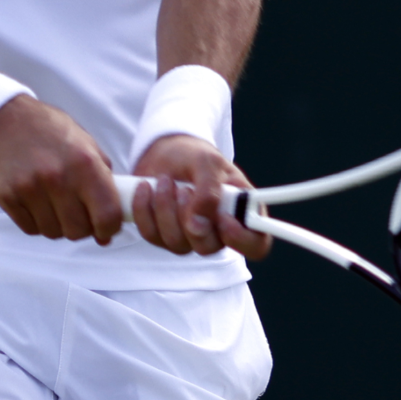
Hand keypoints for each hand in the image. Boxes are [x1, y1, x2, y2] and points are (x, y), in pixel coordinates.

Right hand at [0, 94, 121, 245]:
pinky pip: (30, 228)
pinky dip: (36, 222)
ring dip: (57, 224)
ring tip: (53, 204)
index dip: (109, 228)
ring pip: (53, 233)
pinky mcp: (7, 196)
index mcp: (84, 163)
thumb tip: (111, 223)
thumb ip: (103, 179)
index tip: (105, 228)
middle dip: (81, 227)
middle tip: (76, 213)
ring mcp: (29, 188)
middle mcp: (58, 177)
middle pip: (78, 231)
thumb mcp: (85, 143)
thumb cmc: (47, 129)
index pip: (107, 215)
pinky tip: (35, 202)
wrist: (1, 118)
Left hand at [127, 134, 271, 258]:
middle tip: (183, 189)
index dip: (241, 239)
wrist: (166, 152)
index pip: (256, 245)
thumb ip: (210, 191)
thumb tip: (200, 223)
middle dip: (189, 218)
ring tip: (165, 180)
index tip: (223, 218)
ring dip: (165, 209)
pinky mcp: (162, 234)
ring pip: (176, 243)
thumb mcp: (208, 162)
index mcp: (242, 213)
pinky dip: (144, 210)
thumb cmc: (195, 156)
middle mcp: (218, 231)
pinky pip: (151, 235)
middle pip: (208, 248)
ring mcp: (189, 236)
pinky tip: (146, 188)